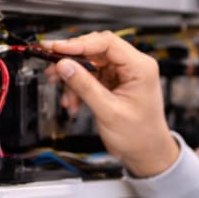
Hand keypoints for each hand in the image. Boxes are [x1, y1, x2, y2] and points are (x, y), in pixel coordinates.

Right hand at [45, 32, 178, 177]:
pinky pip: (90, 76)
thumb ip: (85, 86)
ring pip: (90, 64)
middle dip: (72, 60)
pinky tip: (74, 101)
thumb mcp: (109, 111)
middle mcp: (133, 66)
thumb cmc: (140, 136)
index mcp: (140, 67)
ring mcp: (123, 74)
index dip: (79, 43)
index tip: (57, 50)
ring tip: (65, 95)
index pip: (107, 43)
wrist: (147, 154)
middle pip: (96, 50)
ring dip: (74, 78)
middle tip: (51, 67)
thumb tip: (64, 65)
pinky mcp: (114, 83)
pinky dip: (79, 88)